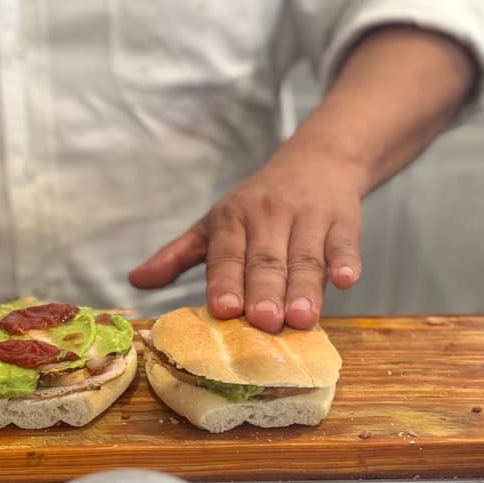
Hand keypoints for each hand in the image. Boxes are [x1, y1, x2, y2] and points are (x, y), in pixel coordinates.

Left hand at [129, 137, 366, 332]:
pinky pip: (345, 243)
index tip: (224, 308)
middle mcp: (269, 217)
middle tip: (264, 322)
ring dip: (305, 288)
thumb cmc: (258, 204)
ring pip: (305, 257)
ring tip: (302, 319)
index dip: (225, 280)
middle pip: (266, 260)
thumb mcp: (213, 224)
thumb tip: (135, 281)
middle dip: (264, 291)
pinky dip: (347, 261)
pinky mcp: (344, 222)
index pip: (226, 253)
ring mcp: (308, 218)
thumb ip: (177, 256)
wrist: (318, 160)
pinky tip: (347, 281)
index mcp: (232, 220)